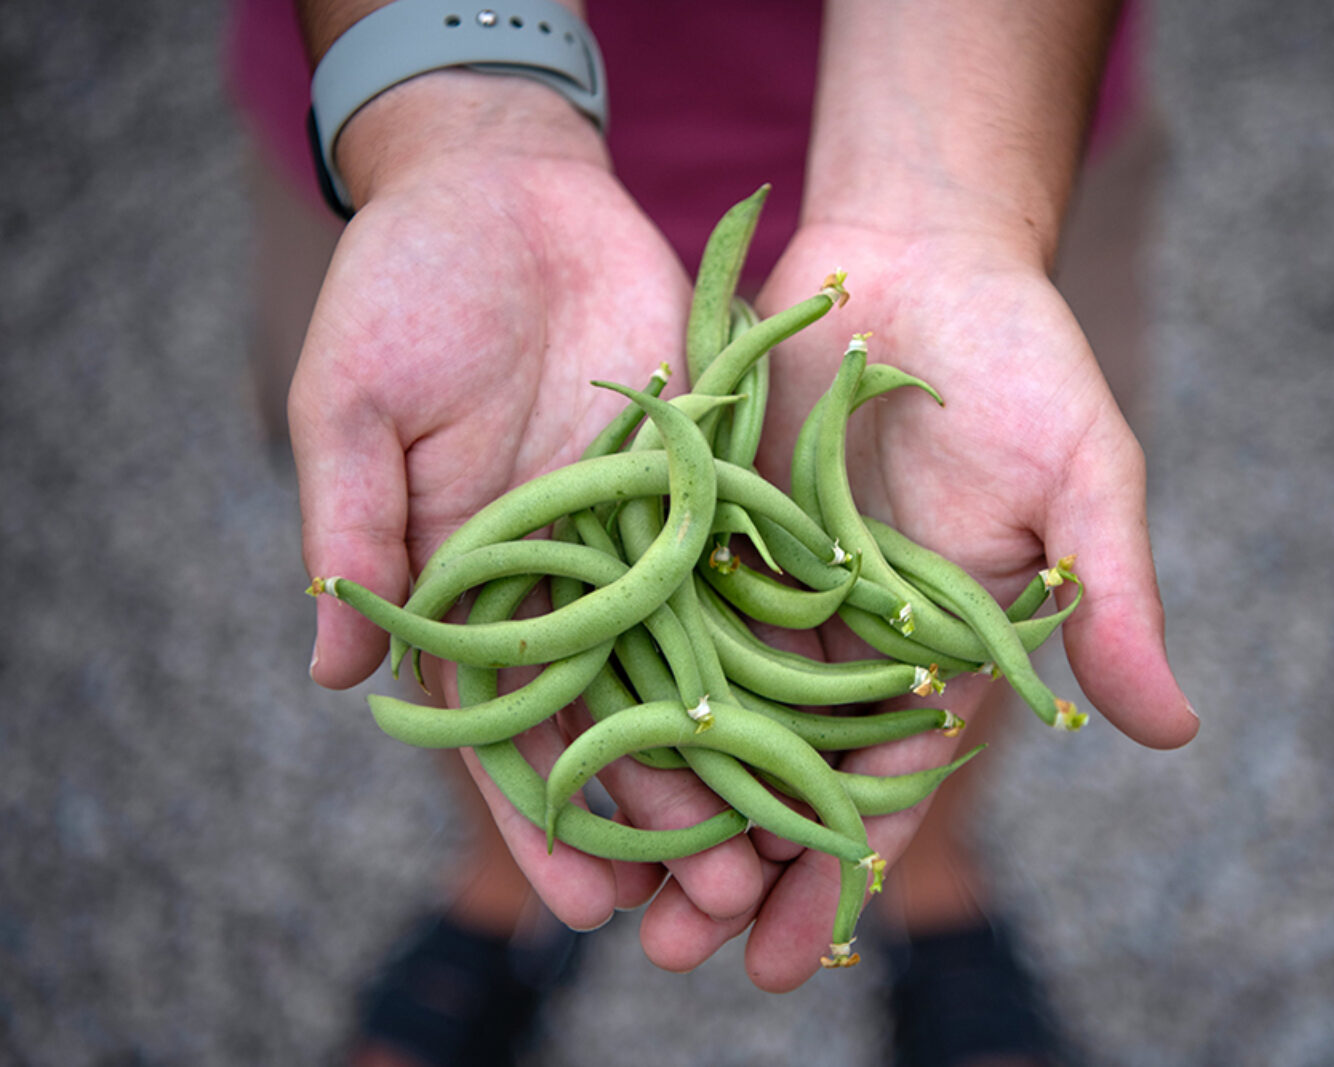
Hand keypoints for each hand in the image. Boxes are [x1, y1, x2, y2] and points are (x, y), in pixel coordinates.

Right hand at [290, 73, 767, 935]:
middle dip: (660, 812)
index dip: (542, 818)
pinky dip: (786, 634)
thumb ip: (357, 533)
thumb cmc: (402, 292)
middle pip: (617, 718)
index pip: (507, 727)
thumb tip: (335, 676)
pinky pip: (748, 566)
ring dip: (737, 751)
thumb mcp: (354, 408)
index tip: (583, 907)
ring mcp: (638, 535)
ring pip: (695, 664)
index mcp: (468, 585)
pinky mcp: (703, 480)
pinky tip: (833, 705)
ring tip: (784, 837)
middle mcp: (563, 578)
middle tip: (714, 898)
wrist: (504, 189)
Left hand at [661, 221, 1199, 990]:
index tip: (797, 961)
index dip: (845, 875)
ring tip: (611, 896)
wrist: (920, 250)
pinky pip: (658, 617)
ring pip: (708, 715)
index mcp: (937, 649)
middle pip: (783, 773)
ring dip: (666, 803)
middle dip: (737, 870)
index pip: (889, 786)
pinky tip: (571, 749)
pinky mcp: (706, 527)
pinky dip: (623, 684)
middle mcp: (846, 635)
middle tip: (677, 957)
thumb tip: (1178, 731)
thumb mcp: (1084, 477)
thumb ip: (1110, 601)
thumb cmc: (1021, 359)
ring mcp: (768, 584)